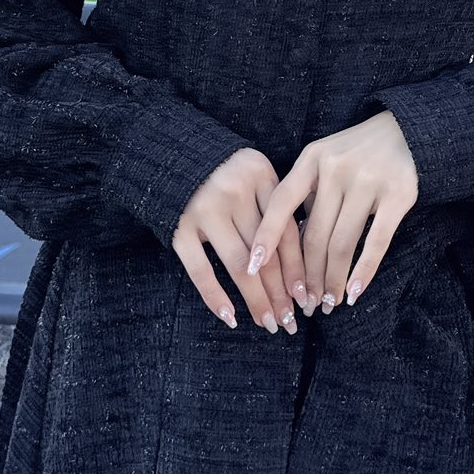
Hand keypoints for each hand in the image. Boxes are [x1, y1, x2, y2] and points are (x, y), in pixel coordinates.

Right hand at [172, 148, 302, 335]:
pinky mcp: (180, 227)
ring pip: (239, 265)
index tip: (305, 297)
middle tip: (291, 322)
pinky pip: (200, 270)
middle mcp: (235, 193)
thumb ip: (275, 203)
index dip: (298, 269)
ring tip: (270, 323)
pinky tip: (230, 318)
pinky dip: (214, 296)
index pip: (287, 231)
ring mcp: (205, 210)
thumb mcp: (255, 173)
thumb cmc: (222, 168)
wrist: (168, 150)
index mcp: (261, 176)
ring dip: (256, 299)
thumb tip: (302, 260)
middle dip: (281, 293)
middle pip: (266, 253)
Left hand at [248, 110, 418, 314]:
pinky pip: (376, 241)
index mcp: (312, 158)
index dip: (266, 236)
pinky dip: (364, 272)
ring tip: (328, 303)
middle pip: (314, 234)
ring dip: (333, 279)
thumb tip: (288, 249)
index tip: (252, 267)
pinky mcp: (398, 195)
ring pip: (342, 243)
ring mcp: (368, 181)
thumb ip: (307, 195)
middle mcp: (336, 168)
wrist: (406, 131)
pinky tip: (354, 292)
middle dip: (307, 275)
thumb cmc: (355, 154)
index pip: (281, 202)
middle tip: (304, 303)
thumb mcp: (324, 161)